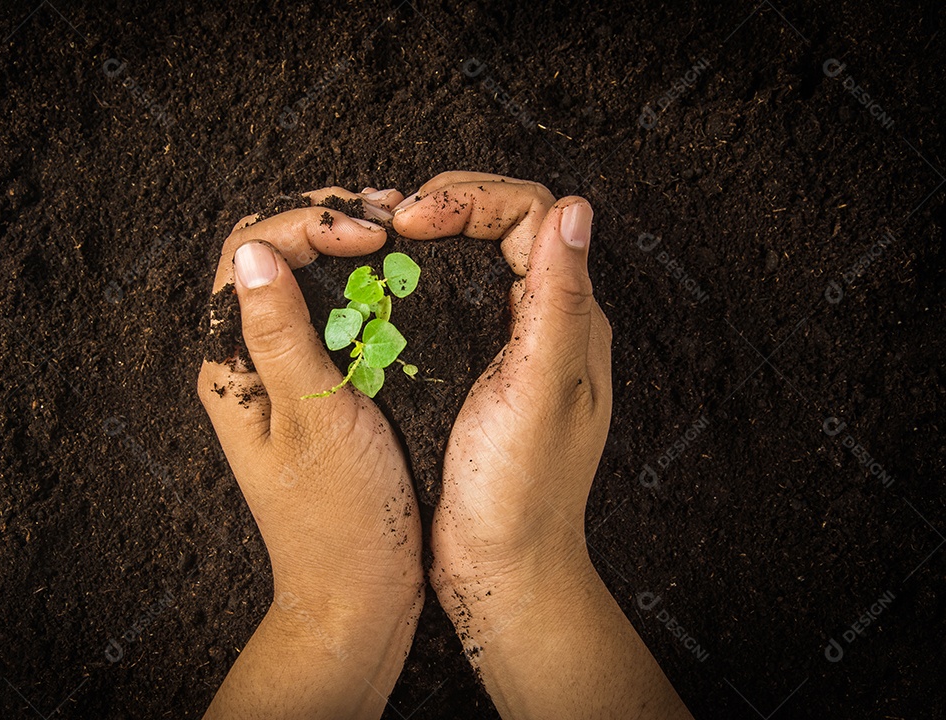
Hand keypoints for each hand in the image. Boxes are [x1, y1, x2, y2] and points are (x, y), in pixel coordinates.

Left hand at [199, 186, 422, 719]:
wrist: (358, 597)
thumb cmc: (340, 520)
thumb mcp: (315, 419)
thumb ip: (281, 334)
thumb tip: (257, 251)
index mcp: (230, 368)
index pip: (249, 255)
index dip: (307, 224)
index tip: (371, 232)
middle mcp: (247, 364)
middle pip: (267, 258)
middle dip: (321, 221)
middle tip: (384, 214)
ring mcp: (282, 377)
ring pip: (299, 283)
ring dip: (341, 248)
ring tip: (395, 233)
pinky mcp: (318, 392)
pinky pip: (328, 319)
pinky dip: (360, 289)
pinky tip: (398, 283)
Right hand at [395, 173, 691, 718]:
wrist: (500, 568)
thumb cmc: (520, 491)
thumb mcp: (539, 391)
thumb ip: (558, 302)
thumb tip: (574, 210)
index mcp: (568, 319)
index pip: (529, 215)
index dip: (470, 198)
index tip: (411, 220)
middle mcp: (543, 323)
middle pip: (502, 227)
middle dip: (447, 206)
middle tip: (390, 220)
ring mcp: (508, 348)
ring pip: (473, 263)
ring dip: (428, 241)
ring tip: (379, 242)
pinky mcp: (474, 373)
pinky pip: (449, 305)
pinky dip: (414, 284)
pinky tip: (380, 293)